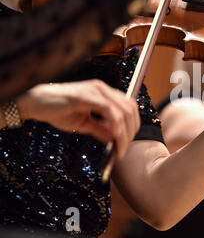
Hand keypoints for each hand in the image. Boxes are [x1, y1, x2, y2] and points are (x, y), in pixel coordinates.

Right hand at [16, 80, 140, 159]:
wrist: (36, 103)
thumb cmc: (57, 110)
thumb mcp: (84, 123)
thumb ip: (101, 129)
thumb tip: (114, 139)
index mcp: (104, 93)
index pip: (129, 107)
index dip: (133, 125)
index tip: (127, 142)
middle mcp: (103, 89)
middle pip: (129, 109)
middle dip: (131, 131)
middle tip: (124, 148)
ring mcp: (96, 90)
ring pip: (122, 111)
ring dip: (124, 132)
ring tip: (119, 147)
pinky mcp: (87, 95)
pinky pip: (109, 110)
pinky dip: (115, 125)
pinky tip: (113, 137)